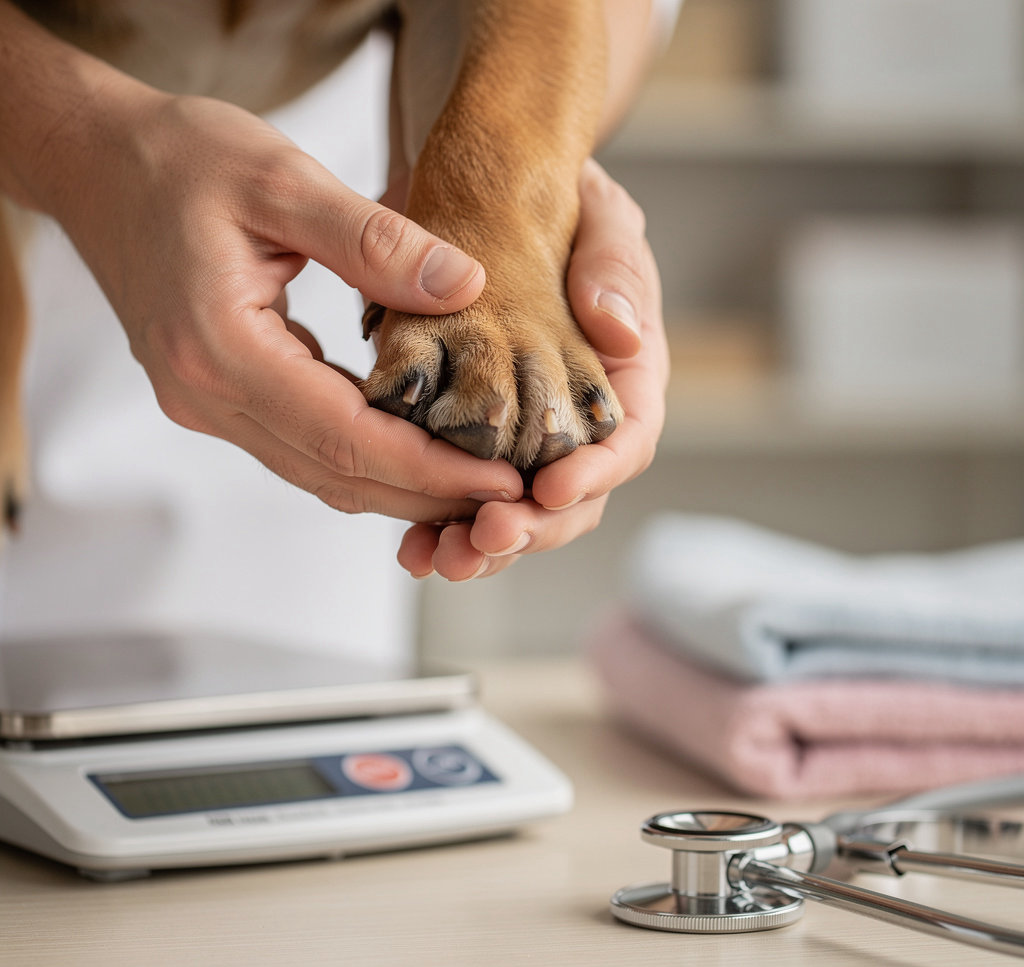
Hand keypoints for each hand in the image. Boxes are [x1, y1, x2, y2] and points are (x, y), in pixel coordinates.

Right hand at [36, 85, 524, 523]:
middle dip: (427, 493)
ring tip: (476, 480)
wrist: (98, 166)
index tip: (502, 478)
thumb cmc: (180, 160)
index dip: (430, 468)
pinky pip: (303, 447)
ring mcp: (207, 406)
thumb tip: (466, 288)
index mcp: (220, 348)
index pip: (344, 437)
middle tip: (509, 497)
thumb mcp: (282, 178)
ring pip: (320, 473)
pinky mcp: (217, 400)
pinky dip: (364, 456)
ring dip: (399, 485)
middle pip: (336, 474)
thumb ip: (376, 240)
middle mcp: (207, 396)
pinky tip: (416, 444)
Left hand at [398, 159, 667, 579]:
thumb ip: (615, 267)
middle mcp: (575, 418)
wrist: (486, 192)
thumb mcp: (600, 216)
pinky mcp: (468, 437)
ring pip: (512, 511)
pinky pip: (459, 495)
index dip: (593, 475)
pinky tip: (409, 543)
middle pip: (569, 499)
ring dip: (476, 543)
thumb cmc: (556, 203)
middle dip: (528, 529)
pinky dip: (436, 522)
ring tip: (436, 558)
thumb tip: (622, 331)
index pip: (625, 443)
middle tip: (482, 539)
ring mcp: (523, 434)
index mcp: (622, 377)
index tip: (551, 488)